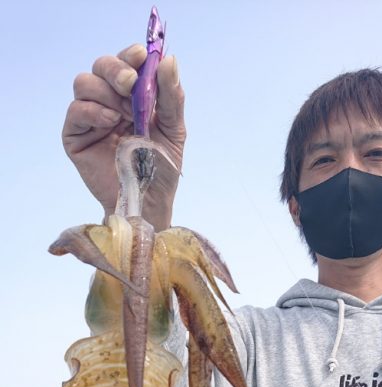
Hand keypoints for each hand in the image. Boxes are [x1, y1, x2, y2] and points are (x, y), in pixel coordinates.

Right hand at [62, 44, 185, 228]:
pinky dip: (93, 110)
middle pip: (100, 66)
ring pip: (84, 83)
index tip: (142, 56)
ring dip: (106, 92)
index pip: (125, 63)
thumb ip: (171, 97)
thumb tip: (168, 60)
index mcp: (132, 97)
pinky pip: (75, 110)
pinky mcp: (75, 136)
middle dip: (115, 69)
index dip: (130, 55)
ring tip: (125, 115)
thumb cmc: (161, 169)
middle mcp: (108, 102)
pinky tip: (110, 121)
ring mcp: (90, 118)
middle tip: (130, 84)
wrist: (148, 203)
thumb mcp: (174, 130)